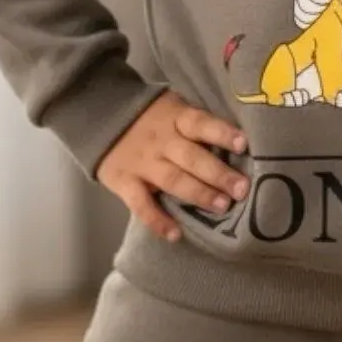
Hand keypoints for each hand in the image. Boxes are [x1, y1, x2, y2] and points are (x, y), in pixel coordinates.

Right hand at [95, 91, 249, 242]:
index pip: (201, 123)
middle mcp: (161, 141)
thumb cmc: (150, 116)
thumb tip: (239, 142)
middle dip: (218, 174)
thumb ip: (197, 123)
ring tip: (222, 206)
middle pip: (192, 157)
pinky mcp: (124, 182)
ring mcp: (142, 163)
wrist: (98, 115)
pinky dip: (157, 221)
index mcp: (176, 118)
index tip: (243, 144)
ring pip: (172, 180)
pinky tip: (175, 234)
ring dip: (198, 194)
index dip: (221, 133)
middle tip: (241, 189)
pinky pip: (141, 204)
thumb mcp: (173, 107)